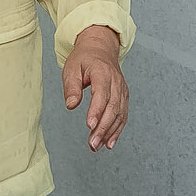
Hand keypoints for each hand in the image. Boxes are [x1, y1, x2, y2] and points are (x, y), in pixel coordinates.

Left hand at [62, 26, 129, 150]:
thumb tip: (71, 105)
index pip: (102, 94)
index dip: (97, 111)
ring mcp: (122, 90)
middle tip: (92, 143)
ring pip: (119, 114)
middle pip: (112, 108)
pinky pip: (122, 116)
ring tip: (97, 146)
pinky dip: (117, 130)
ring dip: (109, 132)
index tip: (89, 126)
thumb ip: (71, 87)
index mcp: (103, 72)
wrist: (100, 49)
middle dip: (102, 128)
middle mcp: (116, 82)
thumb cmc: (84, 59)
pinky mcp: (123, 98)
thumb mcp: (71, 68)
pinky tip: (109, 142)